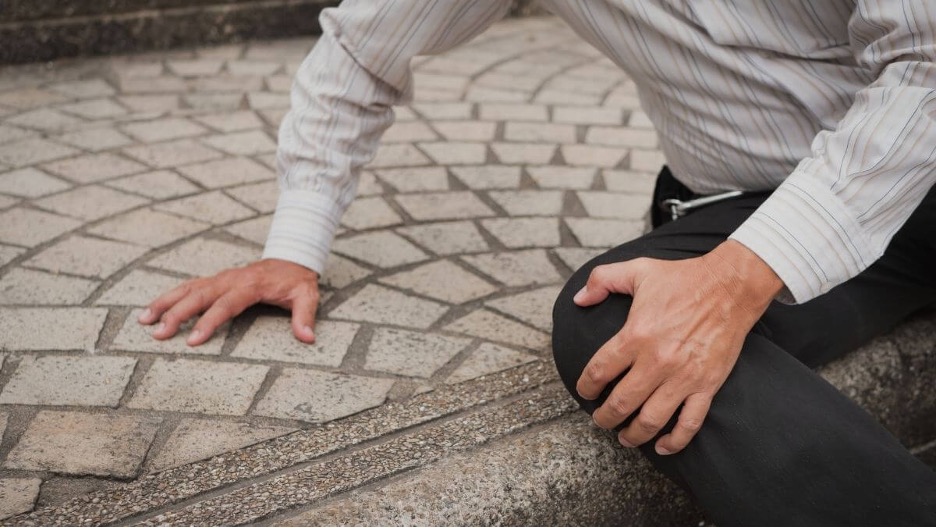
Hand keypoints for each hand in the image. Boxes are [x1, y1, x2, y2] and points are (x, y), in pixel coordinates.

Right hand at [138, 259, 320, 345]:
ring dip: (165, 303)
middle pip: (199, 296)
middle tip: (158, 334)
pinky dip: (170, 296)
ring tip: (143, 320)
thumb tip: (308, 338)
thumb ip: (305, 316)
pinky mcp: (215, 280)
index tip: (193, 340)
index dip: (209, 322)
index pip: (226, 304)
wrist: (292, 257)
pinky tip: (153, 309)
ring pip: (188, 288)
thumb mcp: (307, 295)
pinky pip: (189, 286)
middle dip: (177, 314)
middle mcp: (230, 279)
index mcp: (250, 285)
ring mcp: (220, 278)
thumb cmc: (297, 280)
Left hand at [573, 240, 782, 454]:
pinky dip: (674, 441)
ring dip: (633, 435)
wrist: (731, 286)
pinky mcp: (707, 385)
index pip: (600, 371)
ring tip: (624, 437)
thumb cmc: (684, 278)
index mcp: (636, 335)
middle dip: (604, 417)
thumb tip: (578, 299)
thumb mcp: (637, 270)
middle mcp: (657, 361)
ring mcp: (683, 377)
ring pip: (651, 420)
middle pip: (621, 403)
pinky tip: (661, 446)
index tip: (584, 391)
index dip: (586, 386)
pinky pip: (689, 423)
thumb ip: (602, 280)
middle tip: (600, 420)